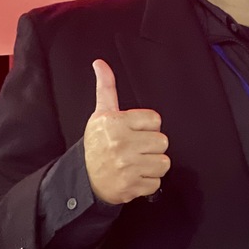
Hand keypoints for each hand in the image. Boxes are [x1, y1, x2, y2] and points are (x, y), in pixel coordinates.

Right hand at [83, 59, 169, 203]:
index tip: (133, 132)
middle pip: (162, 141)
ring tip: (135, 163)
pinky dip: (147, 182)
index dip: (147, 127)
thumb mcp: (101, 114)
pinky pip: (157, 182)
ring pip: (163, 163)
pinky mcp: (131, 185)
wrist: (85, 179)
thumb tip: (100, 63)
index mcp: (115, 122)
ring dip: (152, 166)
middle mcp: (120, 143)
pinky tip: (133, 177)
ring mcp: (126, 165)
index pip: (155, 120)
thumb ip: (106, 88)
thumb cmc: (98, 144)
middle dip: (151, 147)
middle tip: (134, 149)